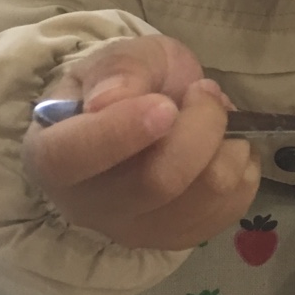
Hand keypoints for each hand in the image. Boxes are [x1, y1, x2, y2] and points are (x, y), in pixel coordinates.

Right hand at [22, 34, 259, 250]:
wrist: (150, 108)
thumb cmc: (125, 82)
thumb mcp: (118, 57)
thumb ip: (116, 71)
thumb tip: (109, 100)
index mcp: (52, 155)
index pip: (73, 158)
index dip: (120, 134)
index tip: (164, 106)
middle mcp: (88, 206)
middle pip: (158, 182)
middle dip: (200, 125)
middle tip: (203, 91)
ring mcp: (137, 230)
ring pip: (208, 192)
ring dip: (227, 140)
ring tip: (214, 115)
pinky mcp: (182, 237)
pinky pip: (235, 203)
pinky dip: (242, 162)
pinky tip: (222, 145)